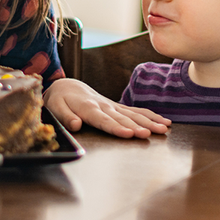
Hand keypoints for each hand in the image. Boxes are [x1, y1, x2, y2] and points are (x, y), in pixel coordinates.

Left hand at [44, 77, 169, 138]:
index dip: (116, 127)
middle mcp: (103, 106)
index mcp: (88, 108)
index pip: (104, 120)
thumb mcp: (55, 108)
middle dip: (137, 126)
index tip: (129, 133)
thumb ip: (66, 117)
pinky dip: (150, 115)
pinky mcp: (118, 106)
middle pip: (123, 118)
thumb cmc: (60, 100)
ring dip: (149, 121)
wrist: (67, 86)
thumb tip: (76, 125)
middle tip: (150, 133)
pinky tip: (164, 122)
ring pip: (133, 114)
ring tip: (163, 128)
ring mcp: (112, 105)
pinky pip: (136, 110)